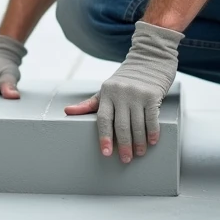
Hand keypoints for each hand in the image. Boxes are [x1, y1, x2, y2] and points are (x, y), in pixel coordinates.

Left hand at [64, 20, 182, 162]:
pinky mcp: (152, 95)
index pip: (103, 118)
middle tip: (125, 159)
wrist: (149, 60)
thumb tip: (67, 111)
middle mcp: (121, 94)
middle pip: (121, 124)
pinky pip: (152, 118)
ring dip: (138, 142)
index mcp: (106, 93)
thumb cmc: (124, 80)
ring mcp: (137, 94)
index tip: (105, 152)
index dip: (104, 137)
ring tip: (138, 153)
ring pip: (137, 124)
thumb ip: (89, 104)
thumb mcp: (105, 89)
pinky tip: (151, 142)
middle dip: (123, 145)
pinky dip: (152, 132)